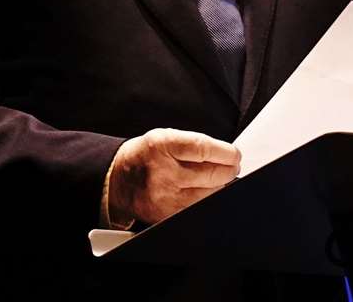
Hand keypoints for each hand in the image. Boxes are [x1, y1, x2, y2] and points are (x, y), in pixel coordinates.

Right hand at [106, 128, 240, 226]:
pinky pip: (198, 206)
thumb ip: (195, 143)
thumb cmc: (145, 155)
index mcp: (162, 146)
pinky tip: (204, 189)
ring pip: (209, 193)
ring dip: (220, 184)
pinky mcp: (166, 214)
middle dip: (229, 169)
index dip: (226, 152)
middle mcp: (163, 172)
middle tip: (232, 165)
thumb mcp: (166, 136)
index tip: (235, 154)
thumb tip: (227, 154)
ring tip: (218, 176)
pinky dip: (206, 197)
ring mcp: (164, 196)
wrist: (117, 179)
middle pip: (212, 174)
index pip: (204, 149)